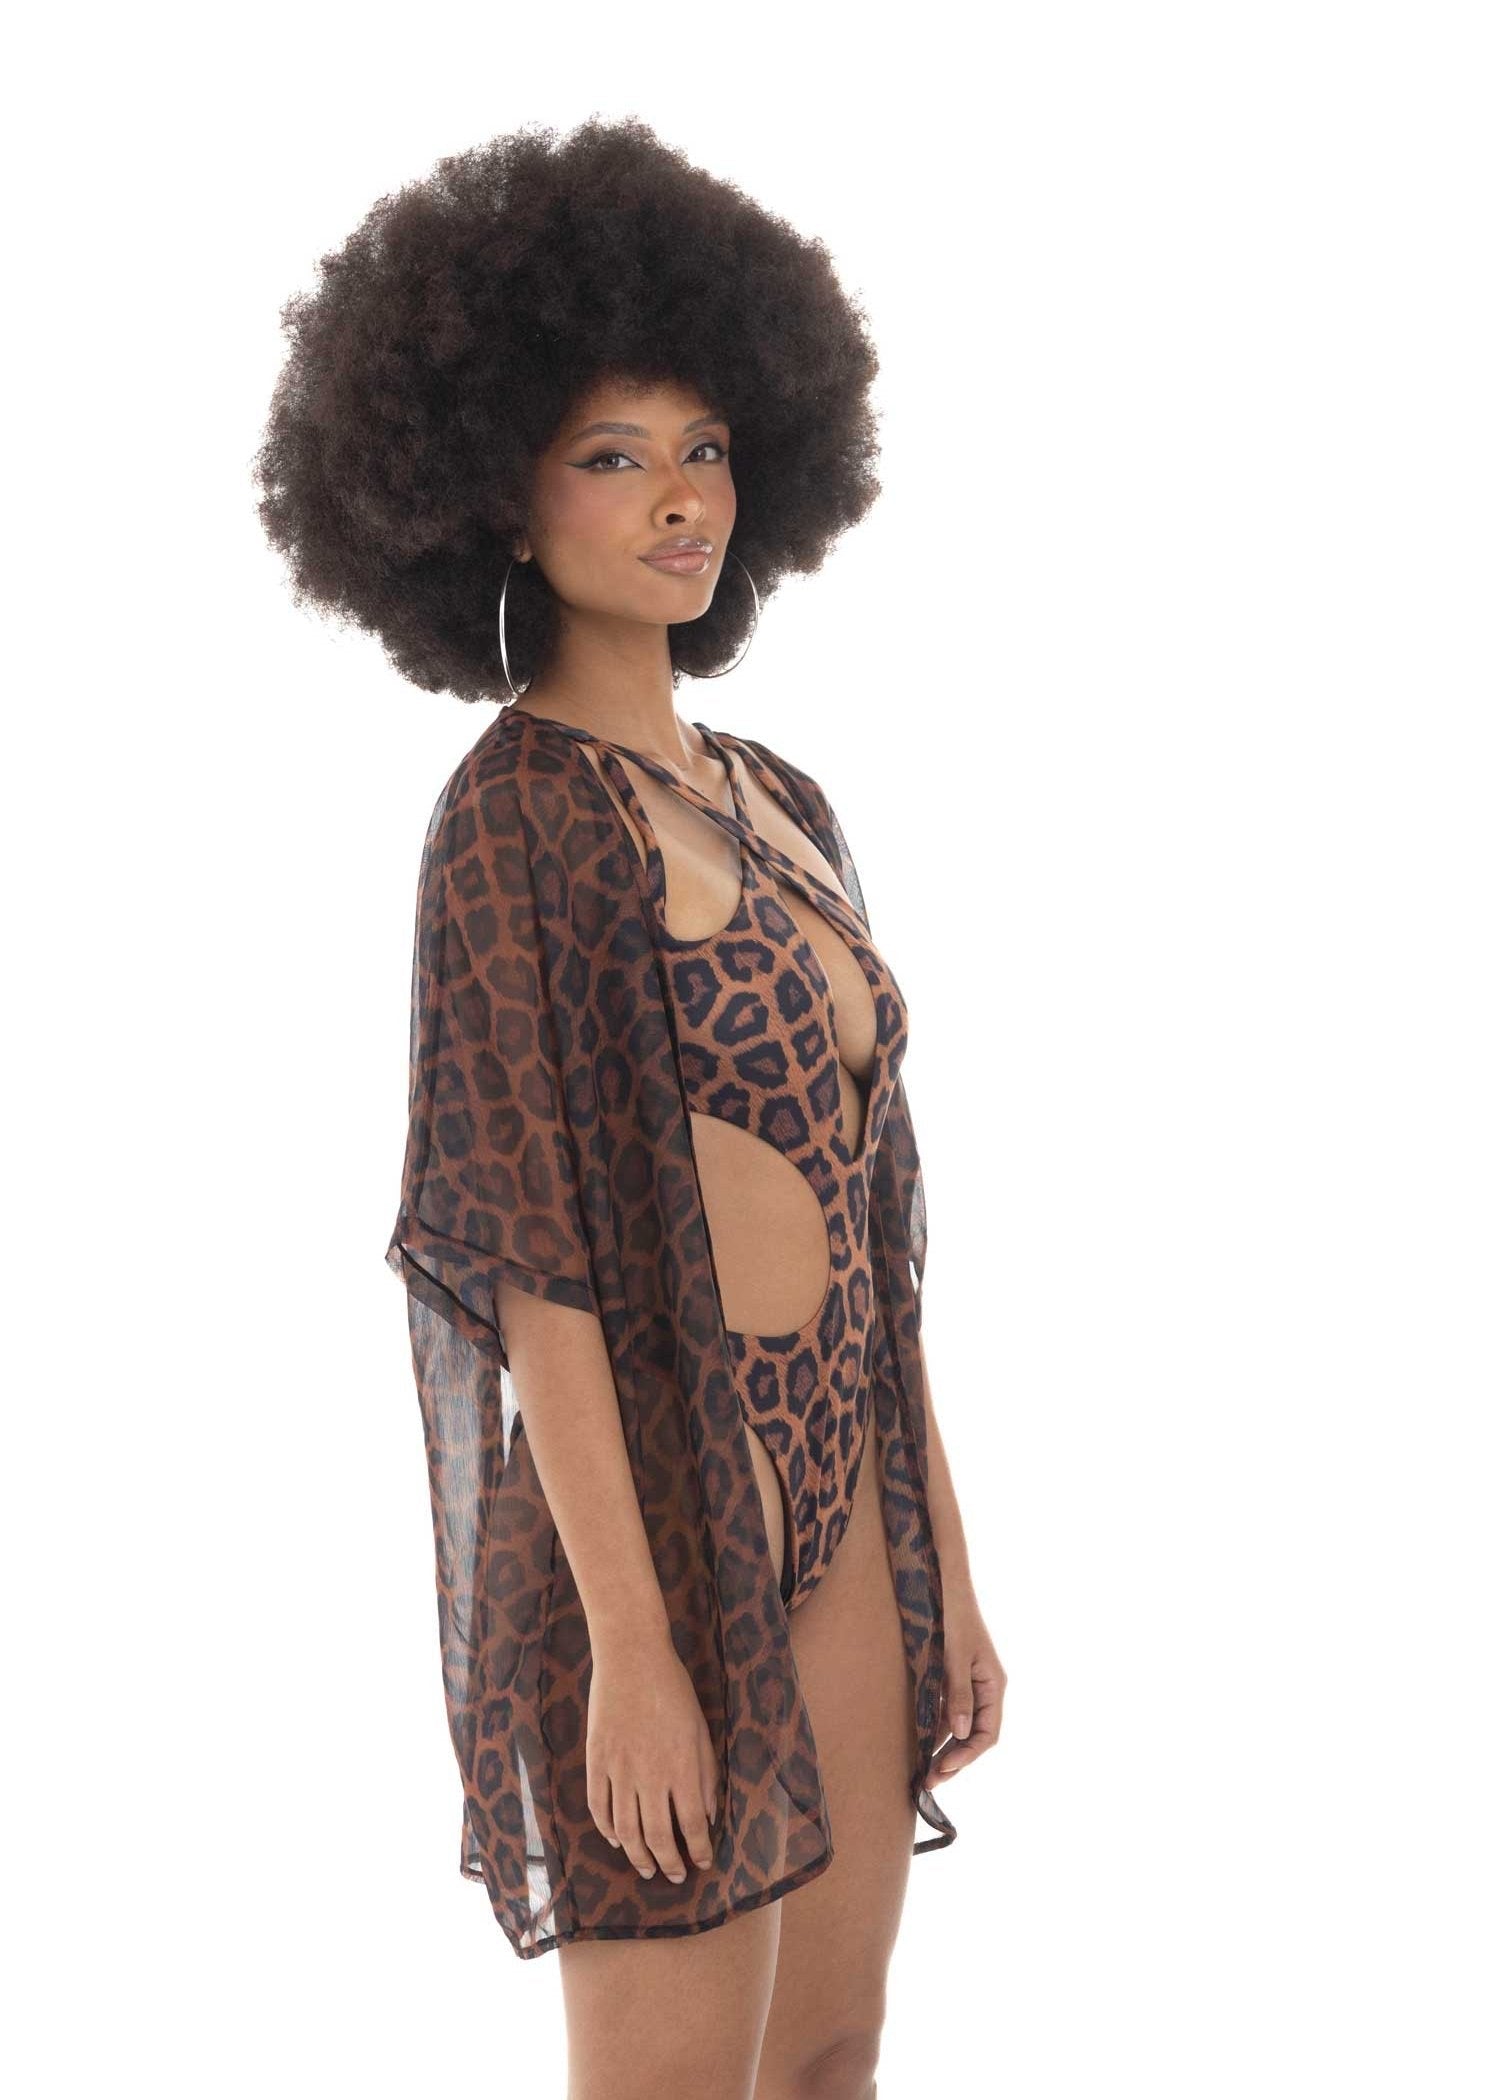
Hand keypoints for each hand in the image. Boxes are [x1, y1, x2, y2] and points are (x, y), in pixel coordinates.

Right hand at [585, 1627, 720, 1884]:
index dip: (699, 1850)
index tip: (704, 1862)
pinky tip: (616, 1840)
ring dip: (637, 1855)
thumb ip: (705, 1775)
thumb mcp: (701, 1730)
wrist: (632, 1658)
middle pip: (657, 1836)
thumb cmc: (673, 1690)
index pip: (691, 1825)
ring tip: (646, 1868)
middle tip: (675, 1876)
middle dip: (669, 1863)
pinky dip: (606, 1829)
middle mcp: (650, 1776)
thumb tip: (706, 1815)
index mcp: (681, 1767)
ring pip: (626, 1830)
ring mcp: (618, 1770)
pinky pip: (598, 1806)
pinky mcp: (596, 1760)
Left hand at [925, 1578, 1005, 1790]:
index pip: (988, 1734)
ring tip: (922, 1771)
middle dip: (954, 1760)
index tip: (942, 1769)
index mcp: (994, 1684)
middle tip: (928, 1783)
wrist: (945, 1582)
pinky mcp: (954, 1677)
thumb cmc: (953, 1616)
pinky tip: (920, 1742)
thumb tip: (962, 1734)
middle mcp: (986, 1688)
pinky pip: (950, 1711)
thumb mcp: (955, 1656)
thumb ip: (958, 1693)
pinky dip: (937, 1728)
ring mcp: (970, 1683)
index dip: (967, 1756)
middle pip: (976, 1736)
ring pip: (962, 1727)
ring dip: (944, 1748)